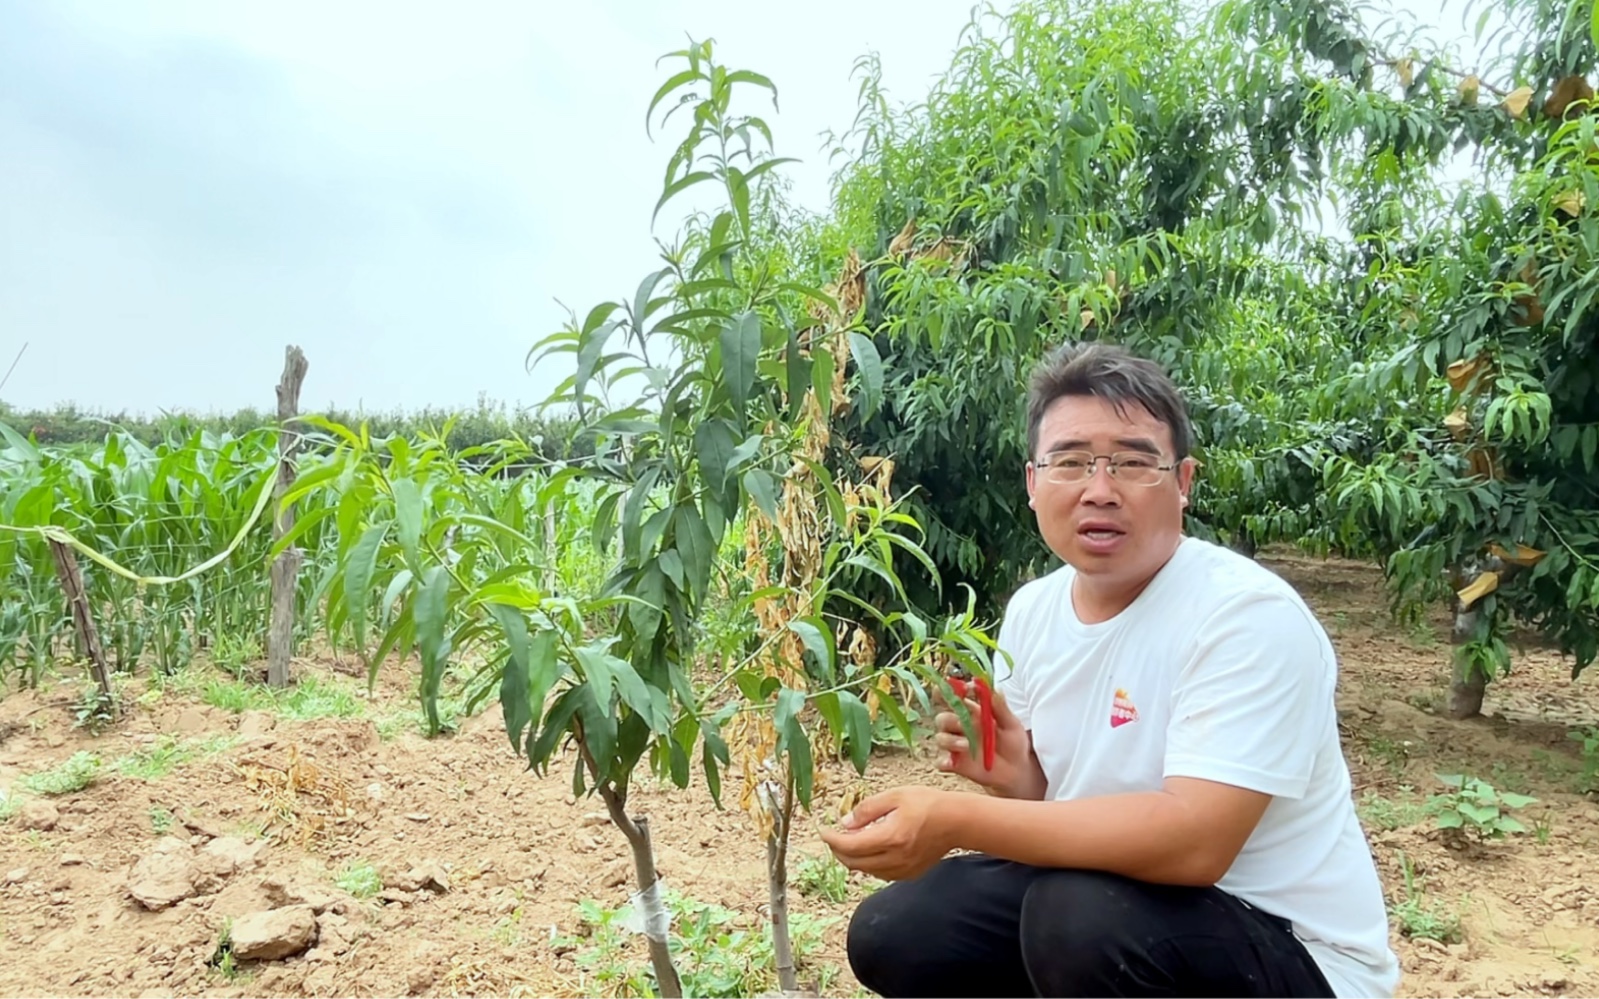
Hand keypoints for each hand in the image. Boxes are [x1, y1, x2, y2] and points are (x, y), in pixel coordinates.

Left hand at [818, 786, 954, 880]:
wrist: (958, 822)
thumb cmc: (929, 804)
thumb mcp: (896, 796)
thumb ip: (868, 809)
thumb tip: (845, 822)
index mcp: (890, 837)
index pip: (850, 845)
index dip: (831, 839)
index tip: (822, 830)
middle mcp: (895, 858)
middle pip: (854, 863)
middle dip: (838, 850)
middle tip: (833, 836)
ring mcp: (903, 869)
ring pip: (866, 871)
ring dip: (853, 858)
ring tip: (851, 840)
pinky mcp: (910, 874)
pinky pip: (881, 874)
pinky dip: (869, 864)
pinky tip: (871, 849)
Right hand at [933, 684, 1044, 798]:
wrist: (1018, 769)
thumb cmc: (1013, 742)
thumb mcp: (1011, 724)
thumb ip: (1000, 707)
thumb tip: (993, 688)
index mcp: (970, 712)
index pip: (953, 697)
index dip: (952, 691)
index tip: (965, 690)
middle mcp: (959, 727)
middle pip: (942, 718)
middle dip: (950, 719)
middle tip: (964, 724)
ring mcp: (956, 746)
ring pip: (940, 738)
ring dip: (950, 740)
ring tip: (967, 745)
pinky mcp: (955, 764)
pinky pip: (940, 762)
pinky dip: (944, 762)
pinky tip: (953, 762)